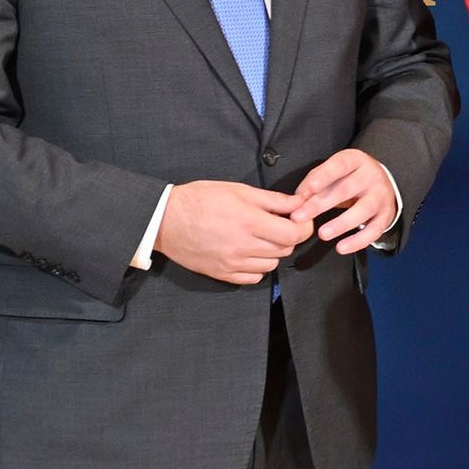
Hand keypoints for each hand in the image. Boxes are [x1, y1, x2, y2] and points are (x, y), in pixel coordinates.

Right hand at [159, 179, 311, 284]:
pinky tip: (250, 253)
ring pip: (272, 265)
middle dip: (288, 236)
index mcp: (249, 222)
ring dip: (273, 252)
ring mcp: (232, 263)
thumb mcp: (239, 190)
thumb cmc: (200, 199)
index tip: (299, 220)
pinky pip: (254, 278)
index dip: (303, 227)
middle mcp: (243, 246)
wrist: (165, 219)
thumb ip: (272, 200)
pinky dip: (258, 267)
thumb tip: (299, 203)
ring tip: (262, 238)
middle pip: (285, 249)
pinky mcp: (222, 274)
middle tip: (278, 225)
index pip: (294, 234)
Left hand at [291, 148, 402, 254]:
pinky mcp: (386, 216)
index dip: (324, 176)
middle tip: (300, 217)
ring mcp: (380, 196)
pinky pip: (374, 230)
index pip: (339, 165)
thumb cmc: (350, 178)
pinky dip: (358, 241)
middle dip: (320, 205)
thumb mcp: (333, 172)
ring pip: (363, 210)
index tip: (310, 188)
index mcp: (355, 161)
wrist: (382, 184)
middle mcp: (371, 176)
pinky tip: (342, 247)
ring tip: (323, 234)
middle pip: (346, 190)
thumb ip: (314, 182)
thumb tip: (298, 199)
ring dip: (341, 223)